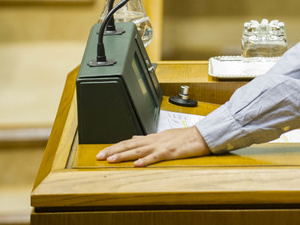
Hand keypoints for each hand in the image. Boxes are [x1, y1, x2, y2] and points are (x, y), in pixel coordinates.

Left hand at [96, 126, 211, 166]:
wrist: (200, 135)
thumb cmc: (184, 137)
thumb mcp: (163, 135)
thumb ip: (147, 138)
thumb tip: (134, 138)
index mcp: (151, 138)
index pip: (129, 142)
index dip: (115, 147)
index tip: (103, 152)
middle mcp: (153, 140)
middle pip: (130, 146)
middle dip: (114, 151)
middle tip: (100, 156)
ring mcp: (161, 146)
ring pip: (139, 150)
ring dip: (124, 155)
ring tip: (112, 160)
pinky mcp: (170, 152)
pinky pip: (156, 157)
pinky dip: (146, 160)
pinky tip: (137, 165)